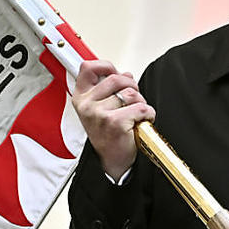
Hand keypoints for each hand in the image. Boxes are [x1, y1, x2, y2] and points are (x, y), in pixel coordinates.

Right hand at [72, 60, 154, 180]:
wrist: (111, 162)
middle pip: (116, 78)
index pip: (87, 68)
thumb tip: (125, 74)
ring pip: (130, 94)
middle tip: (133, 99)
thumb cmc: (107, 135)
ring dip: (140, 102)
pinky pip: (140, 108)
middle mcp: (87, 105)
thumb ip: (109, 89)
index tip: (115, 72)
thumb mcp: (99, 109)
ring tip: (136, 114)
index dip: (105, 66)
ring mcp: (99, 114)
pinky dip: (148, 114)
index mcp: (81, 98)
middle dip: (132, 86)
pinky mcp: (115, 122)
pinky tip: (141, 121)